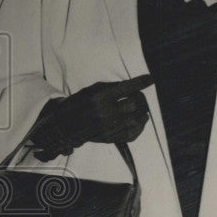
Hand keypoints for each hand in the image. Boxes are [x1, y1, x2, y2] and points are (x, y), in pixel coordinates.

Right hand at [30, 75, 152, 160]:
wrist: (66, 125)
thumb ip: (112, 87)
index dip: (141, 82)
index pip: (126, 88)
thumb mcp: (92, 89)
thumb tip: (134, 86)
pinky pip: (132, 134)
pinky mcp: (110, 138)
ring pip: (137, 120)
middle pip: (135, 104)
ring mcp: (109, 127)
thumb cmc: (80, 103)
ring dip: (143, 113)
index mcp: (100, 97)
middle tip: (140, 97)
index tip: (150, 78)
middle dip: (141, 99)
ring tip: (141, 109)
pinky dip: (140, 127)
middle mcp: (105, 112)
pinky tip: (139, 121)